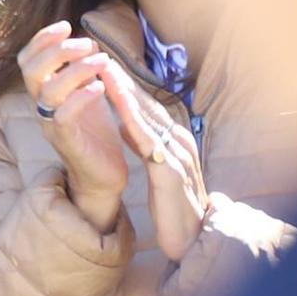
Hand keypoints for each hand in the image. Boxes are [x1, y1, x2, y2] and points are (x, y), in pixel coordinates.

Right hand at [18, 23, 136, 235]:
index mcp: (44, 92)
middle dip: (56, 49)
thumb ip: (82, 70)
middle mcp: (42, 107)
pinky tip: (101, 87)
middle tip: (86, 43)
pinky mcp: (66, 141)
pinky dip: (82, 96)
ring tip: (102, 61)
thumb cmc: (96, 133)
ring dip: (75, 69)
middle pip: (31, 70)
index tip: (66, 25)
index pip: (27, 59)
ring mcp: (51, 124)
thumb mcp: (88, 93)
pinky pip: (63, 115)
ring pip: (48, 90)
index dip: (41, 38)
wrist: (104, 175)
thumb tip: (87, 41)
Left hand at [115, 84, 209, 261]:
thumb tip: (128, 126)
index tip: (107, 69)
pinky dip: (131, 118)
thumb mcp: (160, 171)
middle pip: (148, 105)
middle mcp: (178, 141)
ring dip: (126, 91)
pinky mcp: (170, 170)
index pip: (148, 109)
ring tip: (105, 70)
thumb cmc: (176, 207)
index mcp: (174, 141)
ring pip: (148, 116)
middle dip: (125, 81)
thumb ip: (147, 147)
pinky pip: (147, 139)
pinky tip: (117, 104)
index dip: (128, 88)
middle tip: (102, 57)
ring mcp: (176, 154)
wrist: (194, 238)